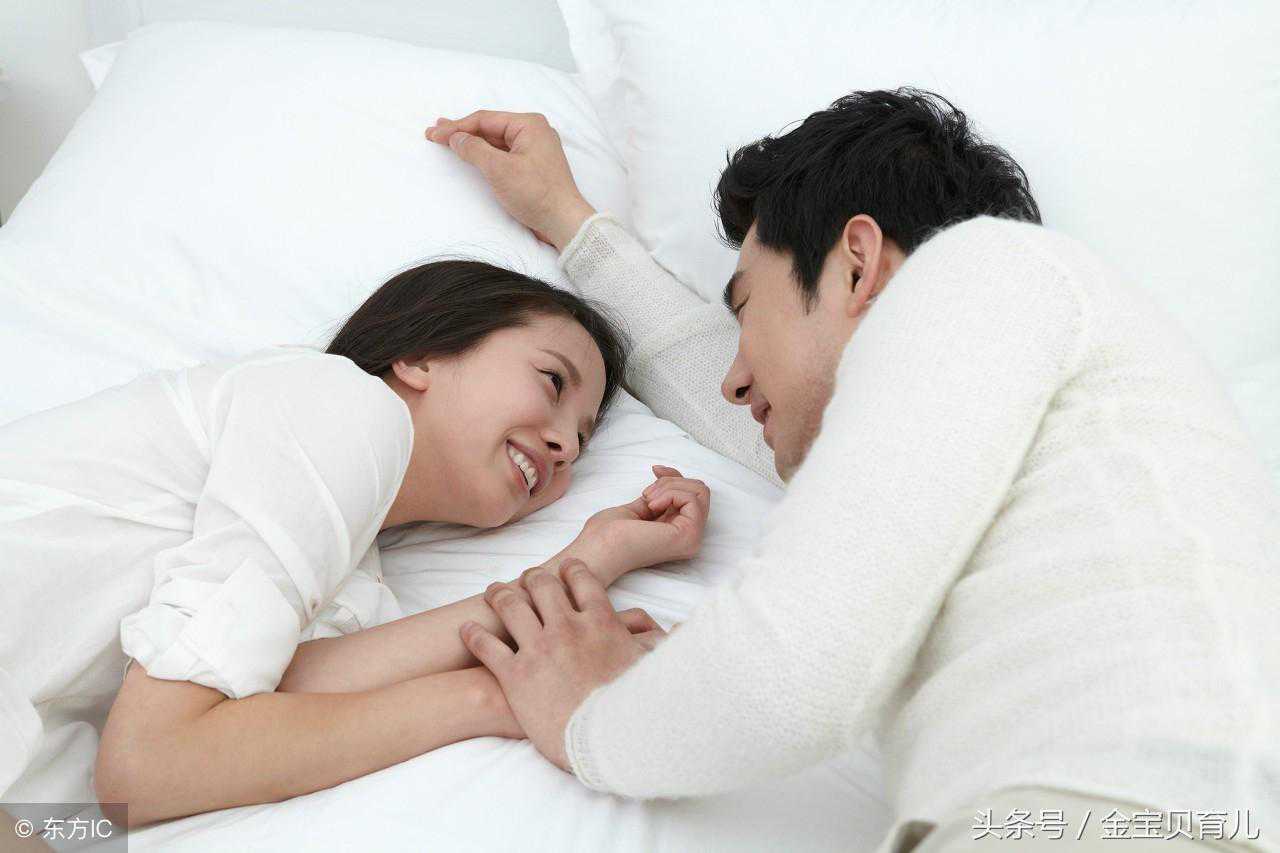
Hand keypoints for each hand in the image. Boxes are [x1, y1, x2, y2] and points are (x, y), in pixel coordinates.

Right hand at [426, 110, 597, 250]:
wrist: (564, 222)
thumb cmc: (537, 194)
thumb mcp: (499, 169)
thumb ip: (474, 150)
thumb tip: (455, 138)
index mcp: (529, 125)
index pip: (485, 120)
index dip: (456, 127)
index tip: (433, 134)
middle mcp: (534, 132)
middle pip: (490, 128)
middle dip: (462, 131)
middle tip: (436, 132)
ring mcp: (535, 149)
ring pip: (497, 141)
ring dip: (473, 142)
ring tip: (449, 140)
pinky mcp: (533, 166)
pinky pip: (504, 154)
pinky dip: (486, 154)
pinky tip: (473, 154)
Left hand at [460, 560, 665, 771]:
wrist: (606, 743)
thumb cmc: (635, 707)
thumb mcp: (656, 668)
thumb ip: (666, 643)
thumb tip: (688, 629)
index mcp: (600, 621)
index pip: (582, 580)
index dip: (571, 569)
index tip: (565, 568)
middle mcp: (567, 627)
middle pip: (542, 585)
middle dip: (532, 577)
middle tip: (526, 579)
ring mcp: (538, 648)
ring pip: (511, 606)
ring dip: (500, 595)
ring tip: (493, 592)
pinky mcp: (514, 675)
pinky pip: (487, 646)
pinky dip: (474, 635)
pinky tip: (467, 629)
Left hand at [579, 465, 710, 581]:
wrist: (597, 551)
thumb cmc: (606, 535)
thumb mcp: (636, 508)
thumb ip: (656, 498)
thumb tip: (666, 476)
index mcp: (676, 533)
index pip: (693, 496)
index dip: (675, 476)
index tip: (654, 470)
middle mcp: (689, 538)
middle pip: (700, 491)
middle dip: (672, 481)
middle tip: (646, 494)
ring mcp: (691, 538)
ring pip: (700, 492)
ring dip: (670, 486)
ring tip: (647, 500)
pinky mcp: (689, 535)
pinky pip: (692, 499)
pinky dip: (670, 493)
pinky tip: (651, 506)